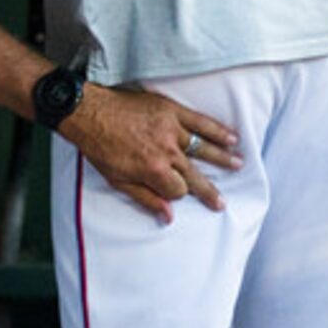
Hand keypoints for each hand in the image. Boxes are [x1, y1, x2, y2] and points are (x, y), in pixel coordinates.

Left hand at [59, 87, 238, 224]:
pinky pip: (201, 122)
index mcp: (153, 170)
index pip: (178, 190)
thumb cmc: (100, 148)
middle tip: (222, 202)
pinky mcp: (172, 111)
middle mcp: (167, 151)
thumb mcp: (118, 180)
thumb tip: (168, 216)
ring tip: (239, 164)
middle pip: (195, 175)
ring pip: (204, 148)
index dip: (177, 194)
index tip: (174, 191)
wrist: (89, 113)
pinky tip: (232, 137)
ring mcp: (172, 129)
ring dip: (223, 158)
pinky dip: (218, 130)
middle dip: (210, 190)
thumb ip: (146, 198)